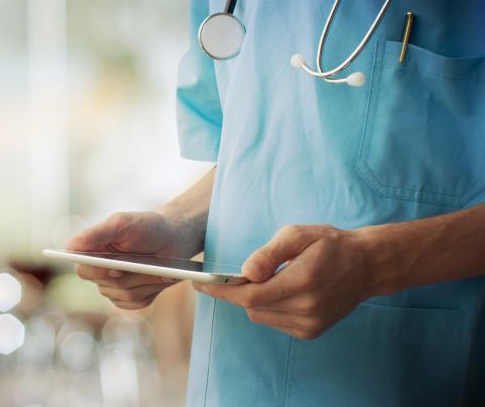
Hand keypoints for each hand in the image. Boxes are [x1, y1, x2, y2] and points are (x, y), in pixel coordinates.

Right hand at [67, 211, 203, 309]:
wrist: (174, 238)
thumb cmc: (146, 226)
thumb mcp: (121, 223)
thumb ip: (96, 233)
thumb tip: (70, 246)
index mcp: (92, 253)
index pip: (83, 269)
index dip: (95, 270)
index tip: (111, 266)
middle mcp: (99, 273)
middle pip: (104, 285)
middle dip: (126, 273)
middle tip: (142, 261)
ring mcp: (115, 288)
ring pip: (123, 294)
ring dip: (143, 279)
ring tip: (155, 265)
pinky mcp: (131, 299)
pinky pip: (135, 302)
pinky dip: (150, 289)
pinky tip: (157, 276)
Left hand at [194, 224, 374, 339]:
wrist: (367, 265)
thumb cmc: (330, 244)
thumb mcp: (298, 235)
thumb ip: (269, 253)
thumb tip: (246, 271)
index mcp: (303, 282)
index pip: (251, 295)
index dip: (223, 291)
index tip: (201, 284)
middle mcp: (307, 308)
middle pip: (252, 307)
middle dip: (236, 292)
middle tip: (231, 275)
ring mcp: (310, 324)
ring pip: (261, 316)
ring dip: (254, 299)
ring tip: (271, 278)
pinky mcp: (311, 332)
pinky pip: (274, 321)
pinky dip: (268, 307)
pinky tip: (282, 290)